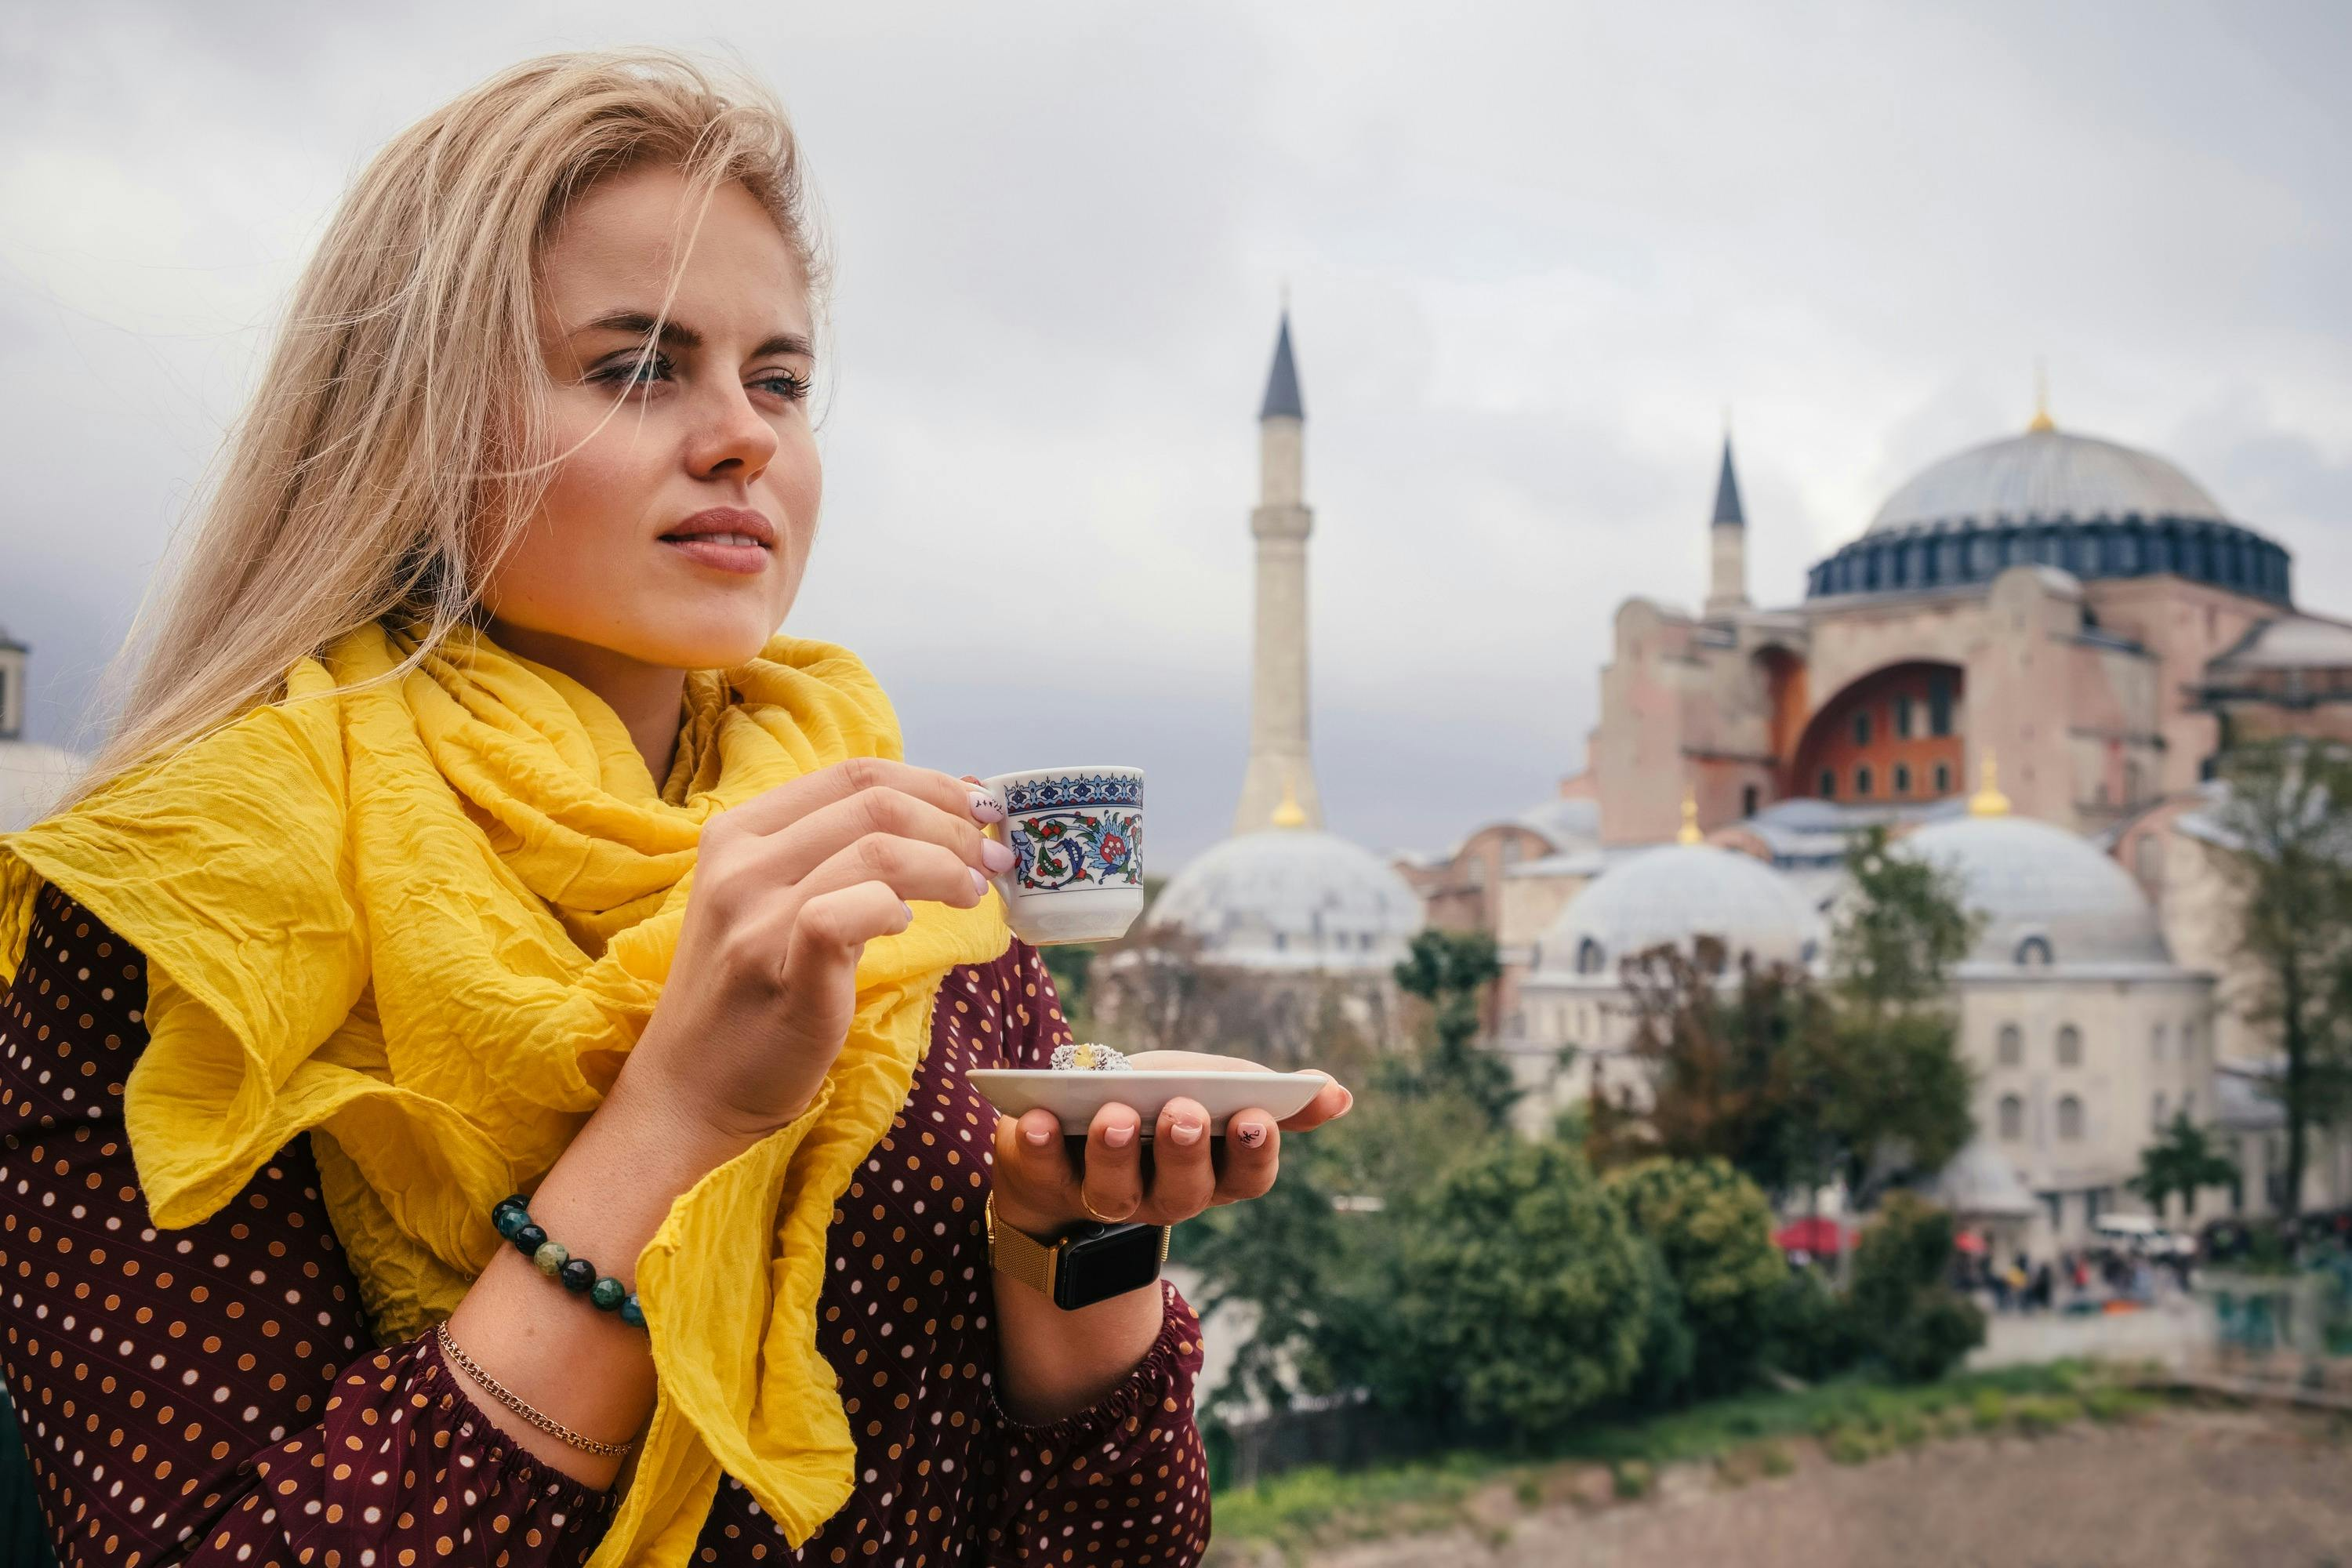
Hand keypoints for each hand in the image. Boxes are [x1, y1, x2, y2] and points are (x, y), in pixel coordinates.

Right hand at [616, 757, 1011, 1152]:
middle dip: (954, 823)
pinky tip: (909, 927)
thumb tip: (949, 807)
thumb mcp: (777, 905)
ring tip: (973, 894)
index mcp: (738, 832)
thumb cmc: (749, 999)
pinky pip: (855, 909)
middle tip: (993, 859)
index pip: (854, 772)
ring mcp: (754, 914)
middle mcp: (739, 862)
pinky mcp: (779, 967)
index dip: (933, 783)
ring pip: (878, 848)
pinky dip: (898, 907)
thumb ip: (841, 856)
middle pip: (875, 802)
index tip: (981, 810)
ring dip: (947, 865)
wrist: (687, 1091)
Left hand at [988, 1050, 1353, 1237]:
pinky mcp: (1043, 1183)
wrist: (1062, 1125)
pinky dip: (1037, 1147)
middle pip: (1185, 1193)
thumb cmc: (1149, 1098)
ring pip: (1116, 1195)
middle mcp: (1164, 1196)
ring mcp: (1104, 1197)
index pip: (1248, 1177)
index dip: (1254, 1151)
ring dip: (1117, 1153)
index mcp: (1213, 1170)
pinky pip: (1041, 1174)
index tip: (1254, 1114)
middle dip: (1186, 1152)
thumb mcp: (1207, 1083)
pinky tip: (1034, 1120)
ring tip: (1113, 1114)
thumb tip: (1339, 1095)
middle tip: (1185, 1112)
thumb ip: (1267, 1091)